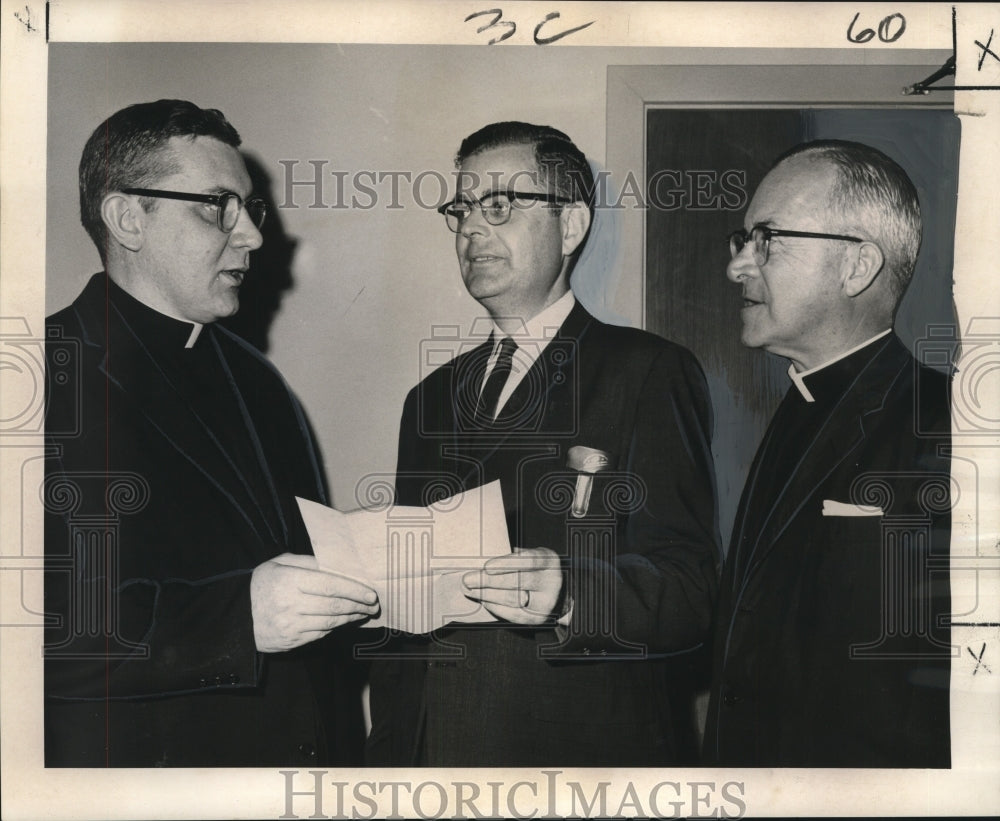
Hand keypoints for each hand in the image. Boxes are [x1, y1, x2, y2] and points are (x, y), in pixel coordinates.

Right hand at [250, 553, 378, 651]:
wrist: (238, 616)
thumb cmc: (263, 584)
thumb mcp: (280, 563)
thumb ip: (308, 562)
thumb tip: (337, 566)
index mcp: (289, 580)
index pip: (330, 585)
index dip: (354, 590)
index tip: (370, 593)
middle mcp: (290, 604)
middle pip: (334, 606)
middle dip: (358, 606)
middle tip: (372, 605)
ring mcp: (290, 625)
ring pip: (330, 622)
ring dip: (350, 618)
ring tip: (362, 613)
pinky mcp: (290, 641)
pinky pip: (320, 634)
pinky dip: (335, 627)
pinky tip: (343, 621)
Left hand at [462, 547, 563, 624]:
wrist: (557, 595)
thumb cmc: (536, 570)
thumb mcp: (531, 556)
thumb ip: (513, 557)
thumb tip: (483, 561)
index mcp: (549, 561)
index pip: (528, 561)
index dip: (506, 564)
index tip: (486, 567)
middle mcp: (552, 582)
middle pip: (518, 582)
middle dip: (489, 581)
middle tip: (468, 580)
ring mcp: (546, 602)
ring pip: (513, 600)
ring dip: (488, 595)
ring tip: (471, 591)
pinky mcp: (538, 619)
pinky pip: (513, 615)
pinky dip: (496, 607)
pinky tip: (484, 601)